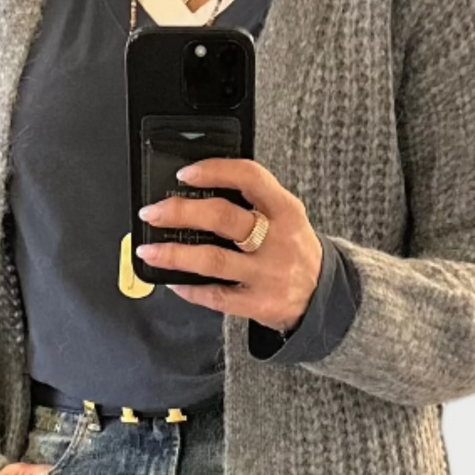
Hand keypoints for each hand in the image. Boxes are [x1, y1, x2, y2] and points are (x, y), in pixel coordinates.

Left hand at [135, 157, 324, 336]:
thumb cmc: (296, 251)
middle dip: (180, 212)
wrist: (326, 298)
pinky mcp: (259, 303)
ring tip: (149, 250)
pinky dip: (190, 289)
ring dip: (173, 254)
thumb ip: (254, 203)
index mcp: (286, 210)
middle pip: (222, 217)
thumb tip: (199, 191)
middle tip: (154, 213)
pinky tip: (173, 283)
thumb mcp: (287, 218)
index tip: (185, 173)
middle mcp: (278, 240)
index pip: (249, 178)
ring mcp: (268, 274)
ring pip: (213, 259)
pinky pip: (216, 296)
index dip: (214, 171)